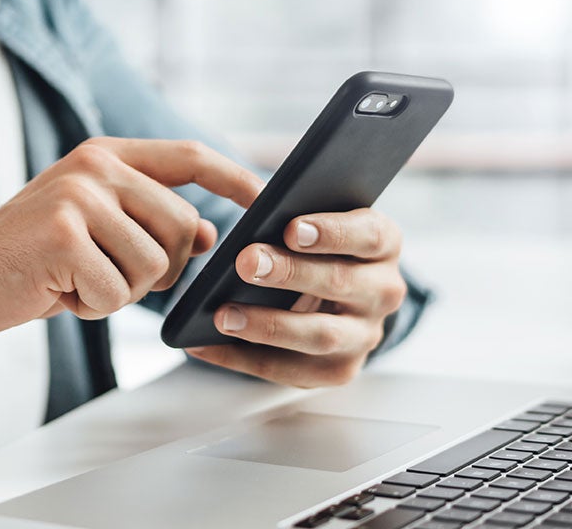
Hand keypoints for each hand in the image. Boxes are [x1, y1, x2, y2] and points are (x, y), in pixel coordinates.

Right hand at [0, 137, 263, 338]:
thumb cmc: (28, 261)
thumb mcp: (89, 226)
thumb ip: (145, 218)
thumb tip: (212, 237)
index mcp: (104, 155)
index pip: (189, 157)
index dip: (234, 180)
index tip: (266, 202)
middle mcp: (94, 165)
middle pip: (184, 227)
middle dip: (162, 270)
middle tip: (109, 277)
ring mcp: (78, 196)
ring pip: (154, 265)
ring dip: (121, 293)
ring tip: (74, 282)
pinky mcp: (63, 234)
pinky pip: (117, 291)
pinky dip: (92, 307)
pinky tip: (57, 293)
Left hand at [186, 208, 406, 387]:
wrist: (336, 298)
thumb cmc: (315, 250)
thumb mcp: (317, 226)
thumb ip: (296, 220)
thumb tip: (253, 218)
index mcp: (382, 245)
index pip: (369, 235)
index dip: (331, 232)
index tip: (291, 228)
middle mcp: (383, 291)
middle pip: (340, 282)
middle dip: (289, 274)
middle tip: (245, 263)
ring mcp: (365, 335)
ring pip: (321, 335)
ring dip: (268, 325)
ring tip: (222, 315)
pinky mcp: (339, 370)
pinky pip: (290, 369)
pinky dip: (242, 358)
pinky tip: (205, 344)